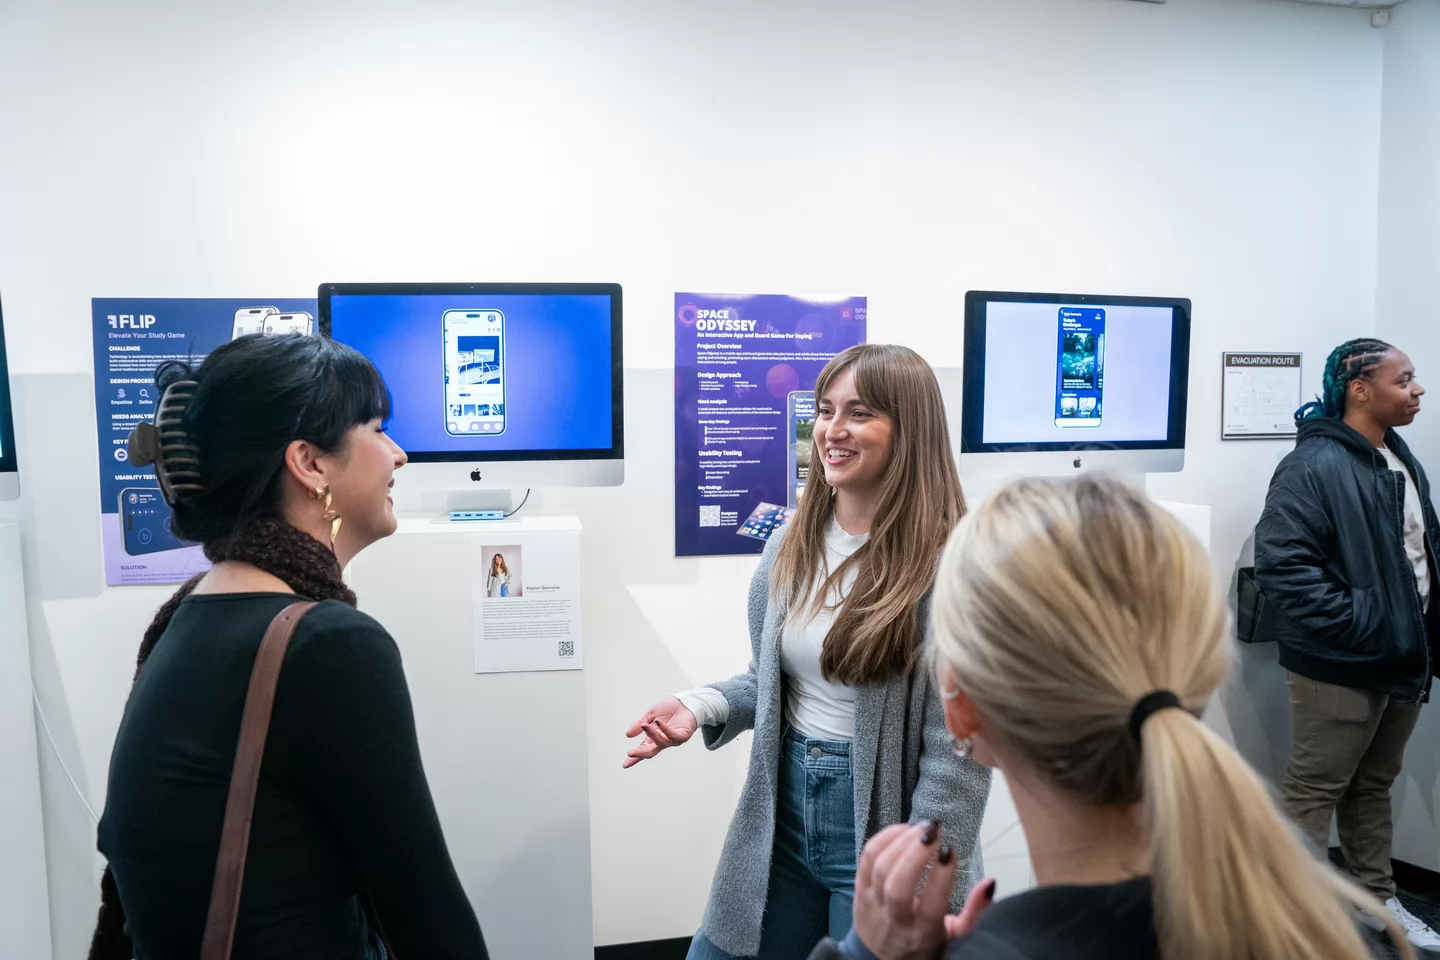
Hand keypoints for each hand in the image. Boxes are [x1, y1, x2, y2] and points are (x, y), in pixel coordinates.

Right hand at [623, 696, 697, 768]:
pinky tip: (658, 722)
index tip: (625, 765)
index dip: (635, 758)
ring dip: (652, 735)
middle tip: (630, 753)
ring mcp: (673, 739)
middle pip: (651, 751)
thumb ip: (640, 724)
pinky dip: (665, 730)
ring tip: (644, 726)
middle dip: (640, 753)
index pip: (643, 749)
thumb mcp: (651, 714)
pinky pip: (673, 735)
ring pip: (661, 743)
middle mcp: (664, 741)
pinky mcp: (683, 735)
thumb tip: (628, 735)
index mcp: (654, 737)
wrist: (685, 701)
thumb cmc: (670, 708)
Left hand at [852, 821, 994, 959]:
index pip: (931, 905)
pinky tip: (902, 831)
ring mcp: (873, 904)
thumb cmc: (923, 943)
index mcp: (923, 933)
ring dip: (900, 842)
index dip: (941, 876)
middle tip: (934, 831)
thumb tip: (990, 883)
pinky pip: (865, 860)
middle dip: (916, 853)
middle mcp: (895, 920)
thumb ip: (975, 912)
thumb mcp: (954, 937)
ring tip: (921, 828)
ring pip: (880, 869)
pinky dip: (882, 839)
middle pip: (898, 885)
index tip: (951, 851)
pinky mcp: (859, 890)